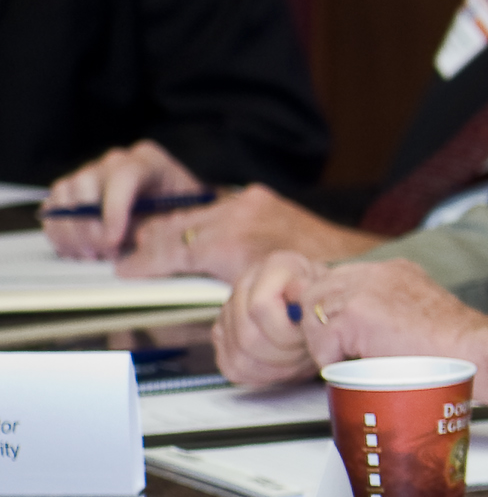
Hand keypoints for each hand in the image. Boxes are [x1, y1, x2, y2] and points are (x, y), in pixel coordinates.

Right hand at [41, 141, 204, 260]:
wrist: (176, 210)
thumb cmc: (181, 214)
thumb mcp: (180, 219)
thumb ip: (157, 228)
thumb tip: (132, 242)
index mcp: (147, 162)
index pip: (123, 176)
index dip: (114, 210)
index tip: (115, 241)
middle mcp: (115, 162)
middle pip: (85, 185)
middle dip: (92, 228)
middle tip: (106, 255)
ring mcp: (90, 173)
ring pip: (63, 196)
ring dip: (72, 233)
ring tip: (92, 256)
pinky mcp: (72, 191)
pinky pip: (52, 208)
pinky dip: (59, 233)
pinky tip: (76, 251)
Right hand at [113, 185, 379, 282]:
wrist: (351, 263)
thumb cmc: (309, 287)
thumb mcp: (253, 297)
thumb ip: (213, 290)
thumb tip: (182, 294)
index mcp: (232, 241)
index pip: (171, 249)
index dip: (144, 262)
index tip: (126, 269)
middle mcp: (238, 215)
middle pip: (176, 226)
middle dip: (151, 241)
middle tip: (133, 255)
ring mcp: (249, 203)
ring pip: (193, 213)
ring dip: (173, 228)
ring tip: (155, 243)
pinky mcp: (260, 199)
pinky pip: (217, 207)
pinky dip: (201, 221)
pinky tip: (195, 232)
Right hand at [214, 251, 324, 384]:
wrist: (314, 304)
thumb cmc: (324, 300)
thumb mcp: (330, 294)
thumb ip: (315, 295)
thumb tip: (299, 291)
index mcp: (274, 267)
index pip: (260, 307)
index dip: (287, 331)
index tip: (309, 336)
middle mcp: (244, 285)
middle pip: (249, 338)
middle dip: (285, 355)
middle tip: (307, 352)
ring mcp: (228, 312)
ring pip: (241, 358)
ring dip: (276, 368)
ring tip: (299, 359)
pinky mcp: (222, 337)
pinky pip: (234, 368)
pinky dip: (262, 375)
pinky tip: (283, 366)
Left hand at [216, 255, 487, 402]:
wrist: (474, 352)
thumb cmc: (458, 349)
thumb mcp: (421, 317)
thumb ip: (391, 314)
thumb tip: (364, 337)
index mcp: (395, 271)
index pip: (339, 281)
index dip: (335, 311)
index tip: (344, 338)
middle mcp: (377, 271)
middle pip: (319, 292)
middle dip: (321, 326)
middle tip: (341, 355)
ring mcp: (365, 288)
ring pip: (314, 313)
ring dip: (326, 344)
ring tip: (352, 363)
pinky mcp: (356, 311)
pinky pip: (321, 339)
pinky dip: (331, 359)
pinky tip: (358, 366)